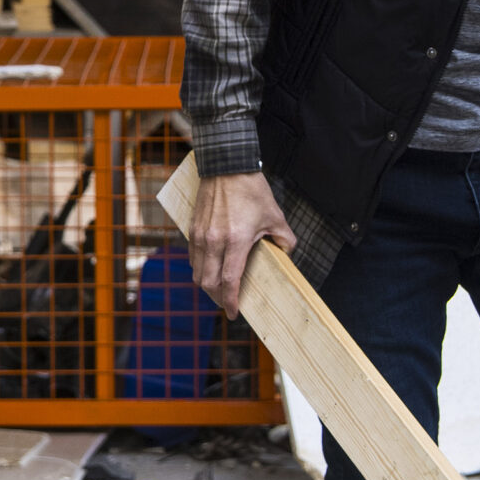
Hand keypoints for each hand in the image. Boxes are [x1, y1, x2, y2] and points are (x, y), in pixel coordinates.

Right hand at [188, 170, 295, 319]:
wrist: (226, 166)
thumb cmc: (251, 190)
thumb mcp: (275, 215)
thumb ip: (285, 239)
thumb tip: (287, 254)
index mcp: (235, 241)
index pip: (229, 281)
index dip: (231, 301)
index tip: (234, 313)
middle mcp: (213, 241)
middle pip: (208, 283)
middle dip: (217, 299)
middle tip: (227, 304)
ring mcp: (200, 235)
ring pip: (197, 272)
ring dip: (206, 285)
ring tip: (218, 289)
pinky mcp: (192, 228)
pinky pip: (192, 257)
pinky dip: (200, 268)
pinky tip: (210, 269)